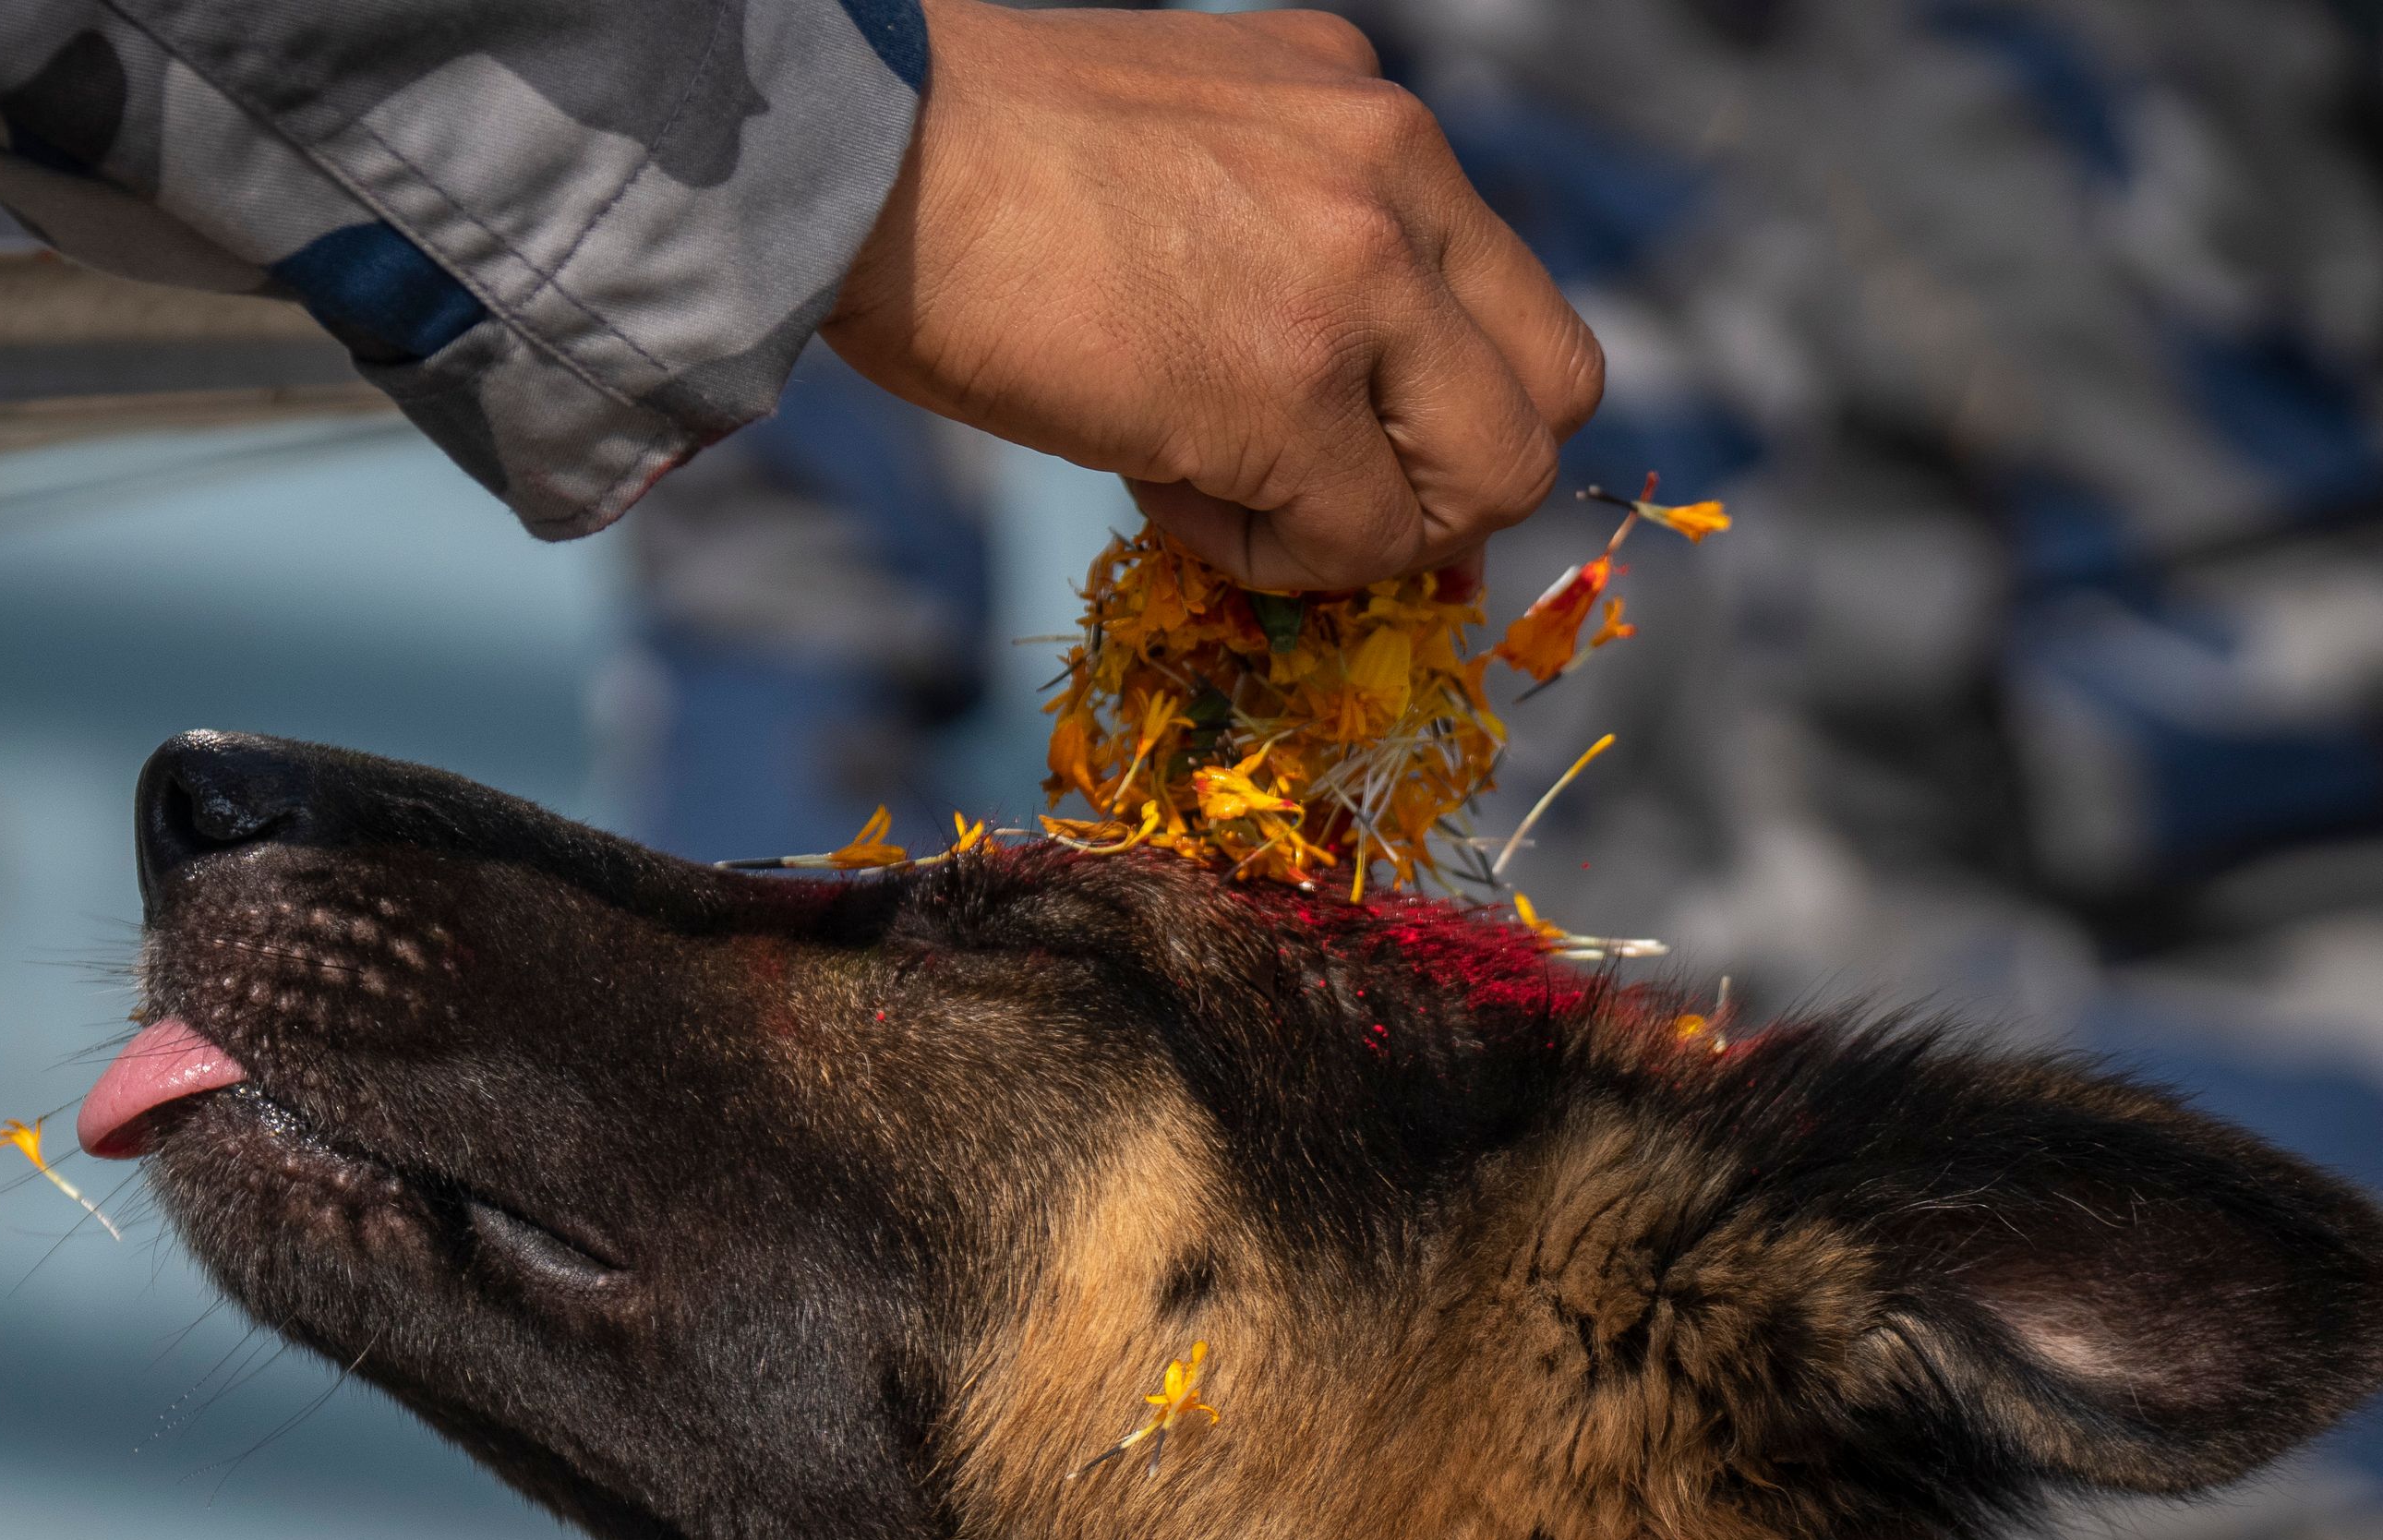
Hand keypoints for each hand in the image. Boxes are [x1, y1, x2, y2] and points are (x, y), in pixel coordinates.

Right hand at [821, 1, 1602, 590]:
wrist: (862, 160)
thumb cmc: (957, 165)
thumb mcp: (1175, 150)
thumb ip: (1279, 234)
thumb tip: (1311, 393)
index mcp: (1365, 107)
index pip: (1497, 291)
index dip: (1436, 402)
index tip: (1330, 437)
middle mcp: (1395, 168)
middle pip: (1551, 391)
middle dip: (1444, 481)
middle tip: (1317, 499)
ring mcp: (1357, 277)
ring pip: (1488, 481)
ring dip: (1364, 529)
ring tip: (1218, 488)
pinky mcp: (1290, 388)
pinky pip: (1353, 538)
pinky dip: (1270, 558)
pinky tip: (1155, 484)